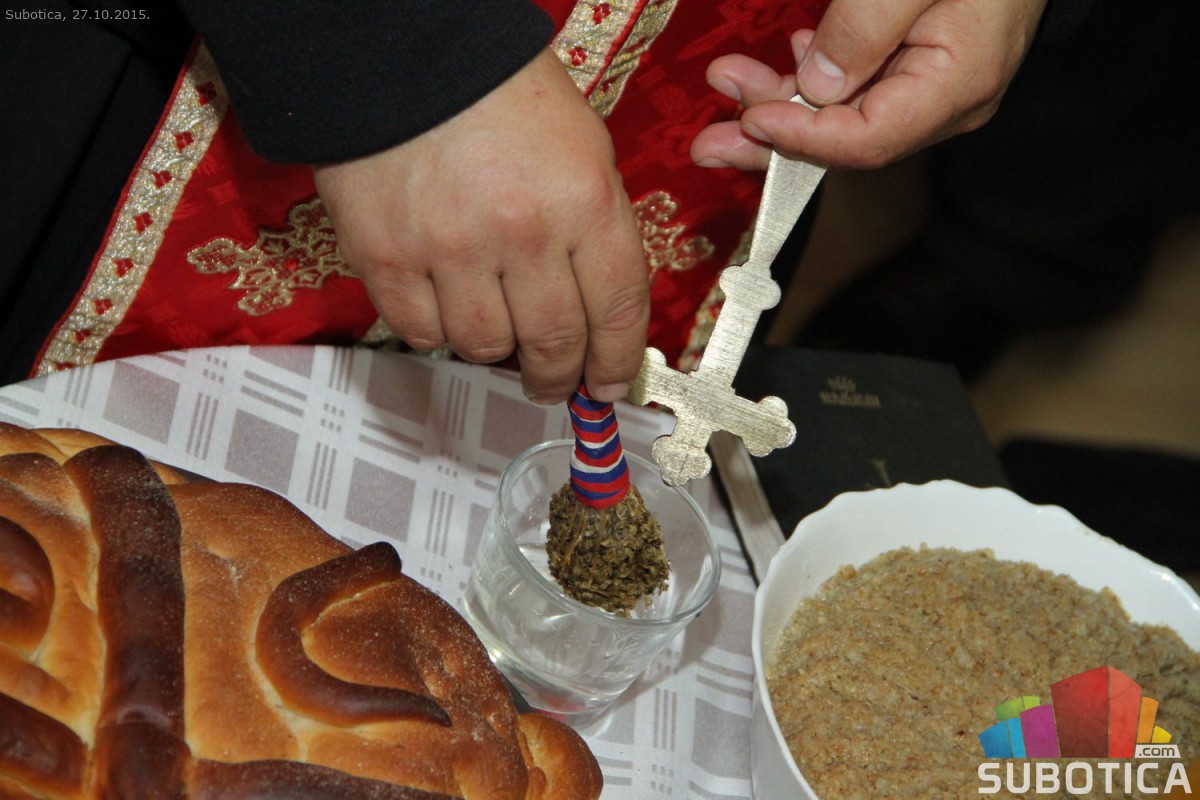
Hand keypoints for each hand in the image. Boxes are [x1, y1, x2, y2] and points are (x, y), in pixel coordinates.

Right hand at [314, 49, 648, 404]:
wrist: (401, 53)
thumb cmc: (497, 94)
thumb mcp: (582, 147)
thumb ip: (597, 229)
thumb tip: (604, 312)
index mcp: (582, 199)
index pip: (617, 311)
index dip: (618, 363)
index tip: (611, 384)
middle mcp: (522, 231)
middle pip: (554, 344)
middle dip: (561, 377)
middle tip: (557, 382)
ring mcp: (450, 249)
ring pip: (486, 348)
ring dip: (497, 350)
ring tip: (496, 325)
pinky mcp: (388, 258)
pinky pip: (421, 333)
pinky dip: (436, 332)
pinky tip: (445, 306)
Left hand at [691, 0, 1049, 169]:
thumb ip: (867, 27)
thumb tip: (817, 87)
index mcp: (956, 87)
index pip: (867, 140)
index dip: (801, 137)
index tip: (749, 117)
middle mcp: (944, 104)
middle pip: (845, 141)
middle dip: (769, 138)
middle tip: (705, 143)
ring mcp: (930, 89)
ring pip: (842, 115)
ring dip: (779, 100)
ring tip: (725, 81)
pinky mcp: (916, 68)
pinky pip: (857, 89)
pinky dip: (811, 79)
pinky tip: (786, 57)